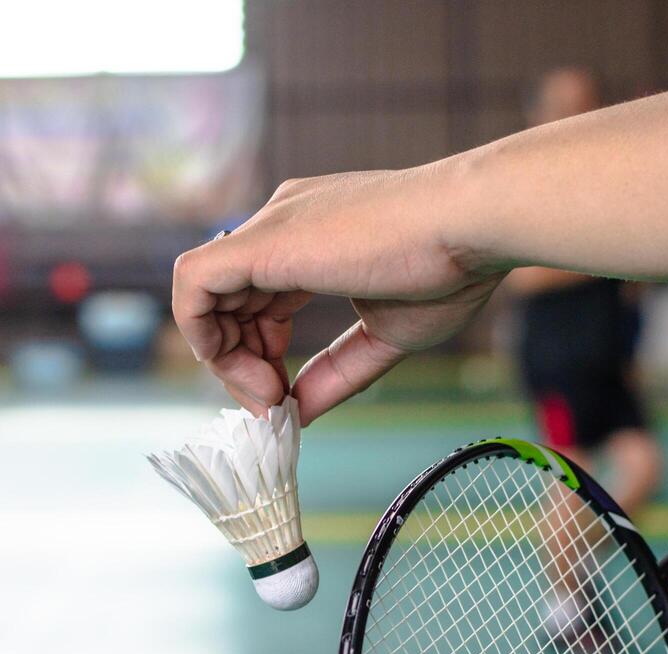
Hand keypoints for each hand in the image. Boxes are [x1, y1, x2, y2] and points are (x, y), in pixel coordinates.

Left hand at [170, 166, 505, 423]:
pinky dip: (204, 336)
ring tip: (269, 395)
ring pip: (201, 295)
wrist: (475, 223)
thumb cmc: (451, 267)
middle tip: (274, 404)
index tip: (285, 395)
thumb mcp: (384, 335)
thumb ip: (336, 373)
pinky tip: (248, 373)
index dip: (259, 354)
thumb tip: (298, 415)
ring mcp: (270, 227)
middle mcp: (281, 224)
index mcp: (310, 238)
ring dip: (224, 359)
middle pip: (225, 302)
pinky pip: (192, 284)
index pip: (256, 299)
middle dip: (238, 363)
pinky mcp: (262, 241)